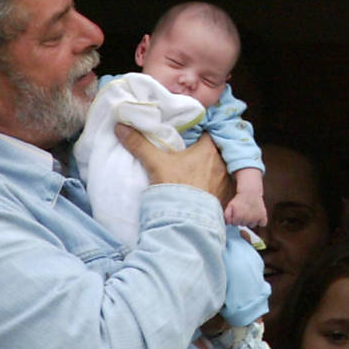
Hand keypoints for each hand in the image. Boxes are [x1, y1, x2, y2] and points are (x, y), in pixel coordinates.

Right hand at [115, 126, 232, 204]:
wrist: (185, 221)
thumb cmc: (175, 188)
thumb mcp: (156, 163)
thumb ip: (139, 144)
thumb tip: (121, 127)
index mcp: (208, 150)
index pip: (207, 132)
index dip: (199, 132)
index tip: (190, 134)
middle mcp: (223, 164)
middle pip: (215, 151)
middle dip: (206, 152)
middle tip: (193, 154)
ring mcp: (227, 182)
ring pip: (221, 169)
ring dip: (212, 169)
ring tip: (200, 172)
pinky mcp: (227, 198)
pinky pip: (224, 187)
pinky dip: (217, 186)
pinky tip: (207, 189)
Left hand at [224, 191, 267, 226]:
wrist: (250, 192)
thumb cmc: (239, 200)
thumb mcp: (230, 206)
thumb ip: (227, 216)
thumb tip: (227, 224)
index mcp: (239, 217)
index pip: (235, 224)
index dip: (235, 218)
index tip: (237, 212)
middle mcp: (248, 219)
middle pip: (243, 225)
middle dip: (242, 219)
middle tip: (244, 211)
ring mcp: (256, 218)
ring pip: (252, 225)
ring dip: (251, 221)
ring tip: (250, 212)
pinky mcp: (263, 216)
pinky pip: (262, 224)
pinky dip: (261, 221)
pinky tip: (257, 216)